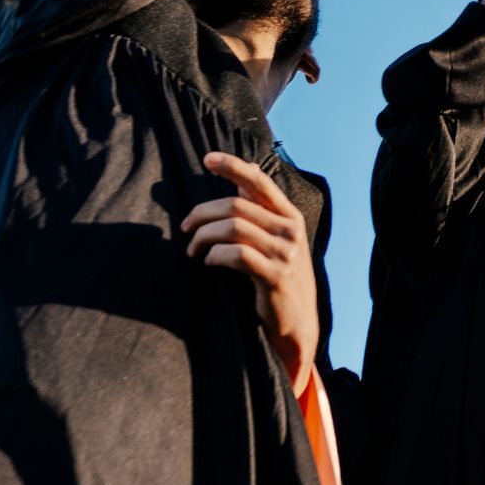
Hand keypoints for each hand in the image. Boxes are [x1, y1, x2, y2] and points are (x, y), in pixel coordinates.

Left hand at [183, 152, 319, 392]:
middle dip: (203, 212)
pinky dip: (215, 255)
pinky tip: (208, 262)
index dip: (233, 166)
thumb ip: (262, 209)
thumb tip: (244, 173)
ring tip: (193, 249)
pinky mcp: (274, 276)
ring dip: (204, 236)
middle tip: (185, 226)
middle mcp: (290, 229)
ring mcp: (285, 252)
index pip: (259, 181)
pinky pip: (236, 255)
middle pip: (237, 204)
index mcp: (290, 216)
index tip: (207, 158)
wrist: (298, 326)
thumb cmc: (281, 279)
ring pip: (233, 228)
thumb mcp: (278, 240)